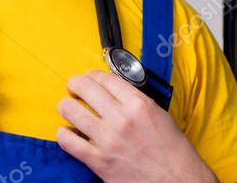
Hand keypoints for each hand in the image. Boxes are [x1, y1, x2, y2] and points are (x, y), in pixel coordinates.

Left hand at [56, 69, 215, 182]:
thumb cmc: (173, 153)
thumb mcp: (159, 115)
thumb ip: (134, 100)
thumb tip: (113, 91)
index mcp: (139, 104)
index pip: (105, 77)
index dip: (93, 74)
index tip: (90, 77)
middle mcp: (121, 118)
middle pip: (83, 86)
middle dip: (75, 84)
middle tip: (75, 88)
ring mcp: (107, 139)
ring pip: (70, 109)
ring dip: (66, 106)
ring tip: (69, 108)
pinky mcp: (98, 161)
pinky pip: (67, 140)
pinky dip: (64, 133)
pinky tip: (69, 132)